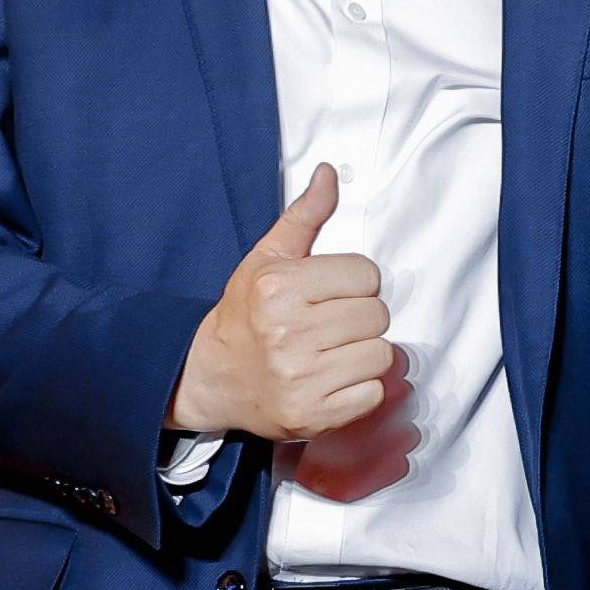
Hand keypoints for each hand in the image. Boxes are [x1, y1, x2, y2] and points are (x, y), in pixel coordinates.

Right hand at [171, 166, 392, 441]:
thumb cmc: (245, 316)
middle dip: (359, 317)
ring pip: (381, 354)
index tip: (330, 294)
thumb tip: (330, 173)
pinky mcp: (312, 415)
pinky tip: (331, 379)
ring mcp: (300, 378)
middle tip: (329, 325)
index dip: (354, 283)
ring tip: (331, 352)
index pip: (366, 274)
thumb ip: (303, 216)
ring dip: (364, 353)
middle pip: (377, 314)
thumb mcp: (265, 259)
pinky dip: (359, 389)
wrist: (208, 377)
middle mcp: (289, 333)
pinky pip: (372, 394)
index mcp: (280, 288)